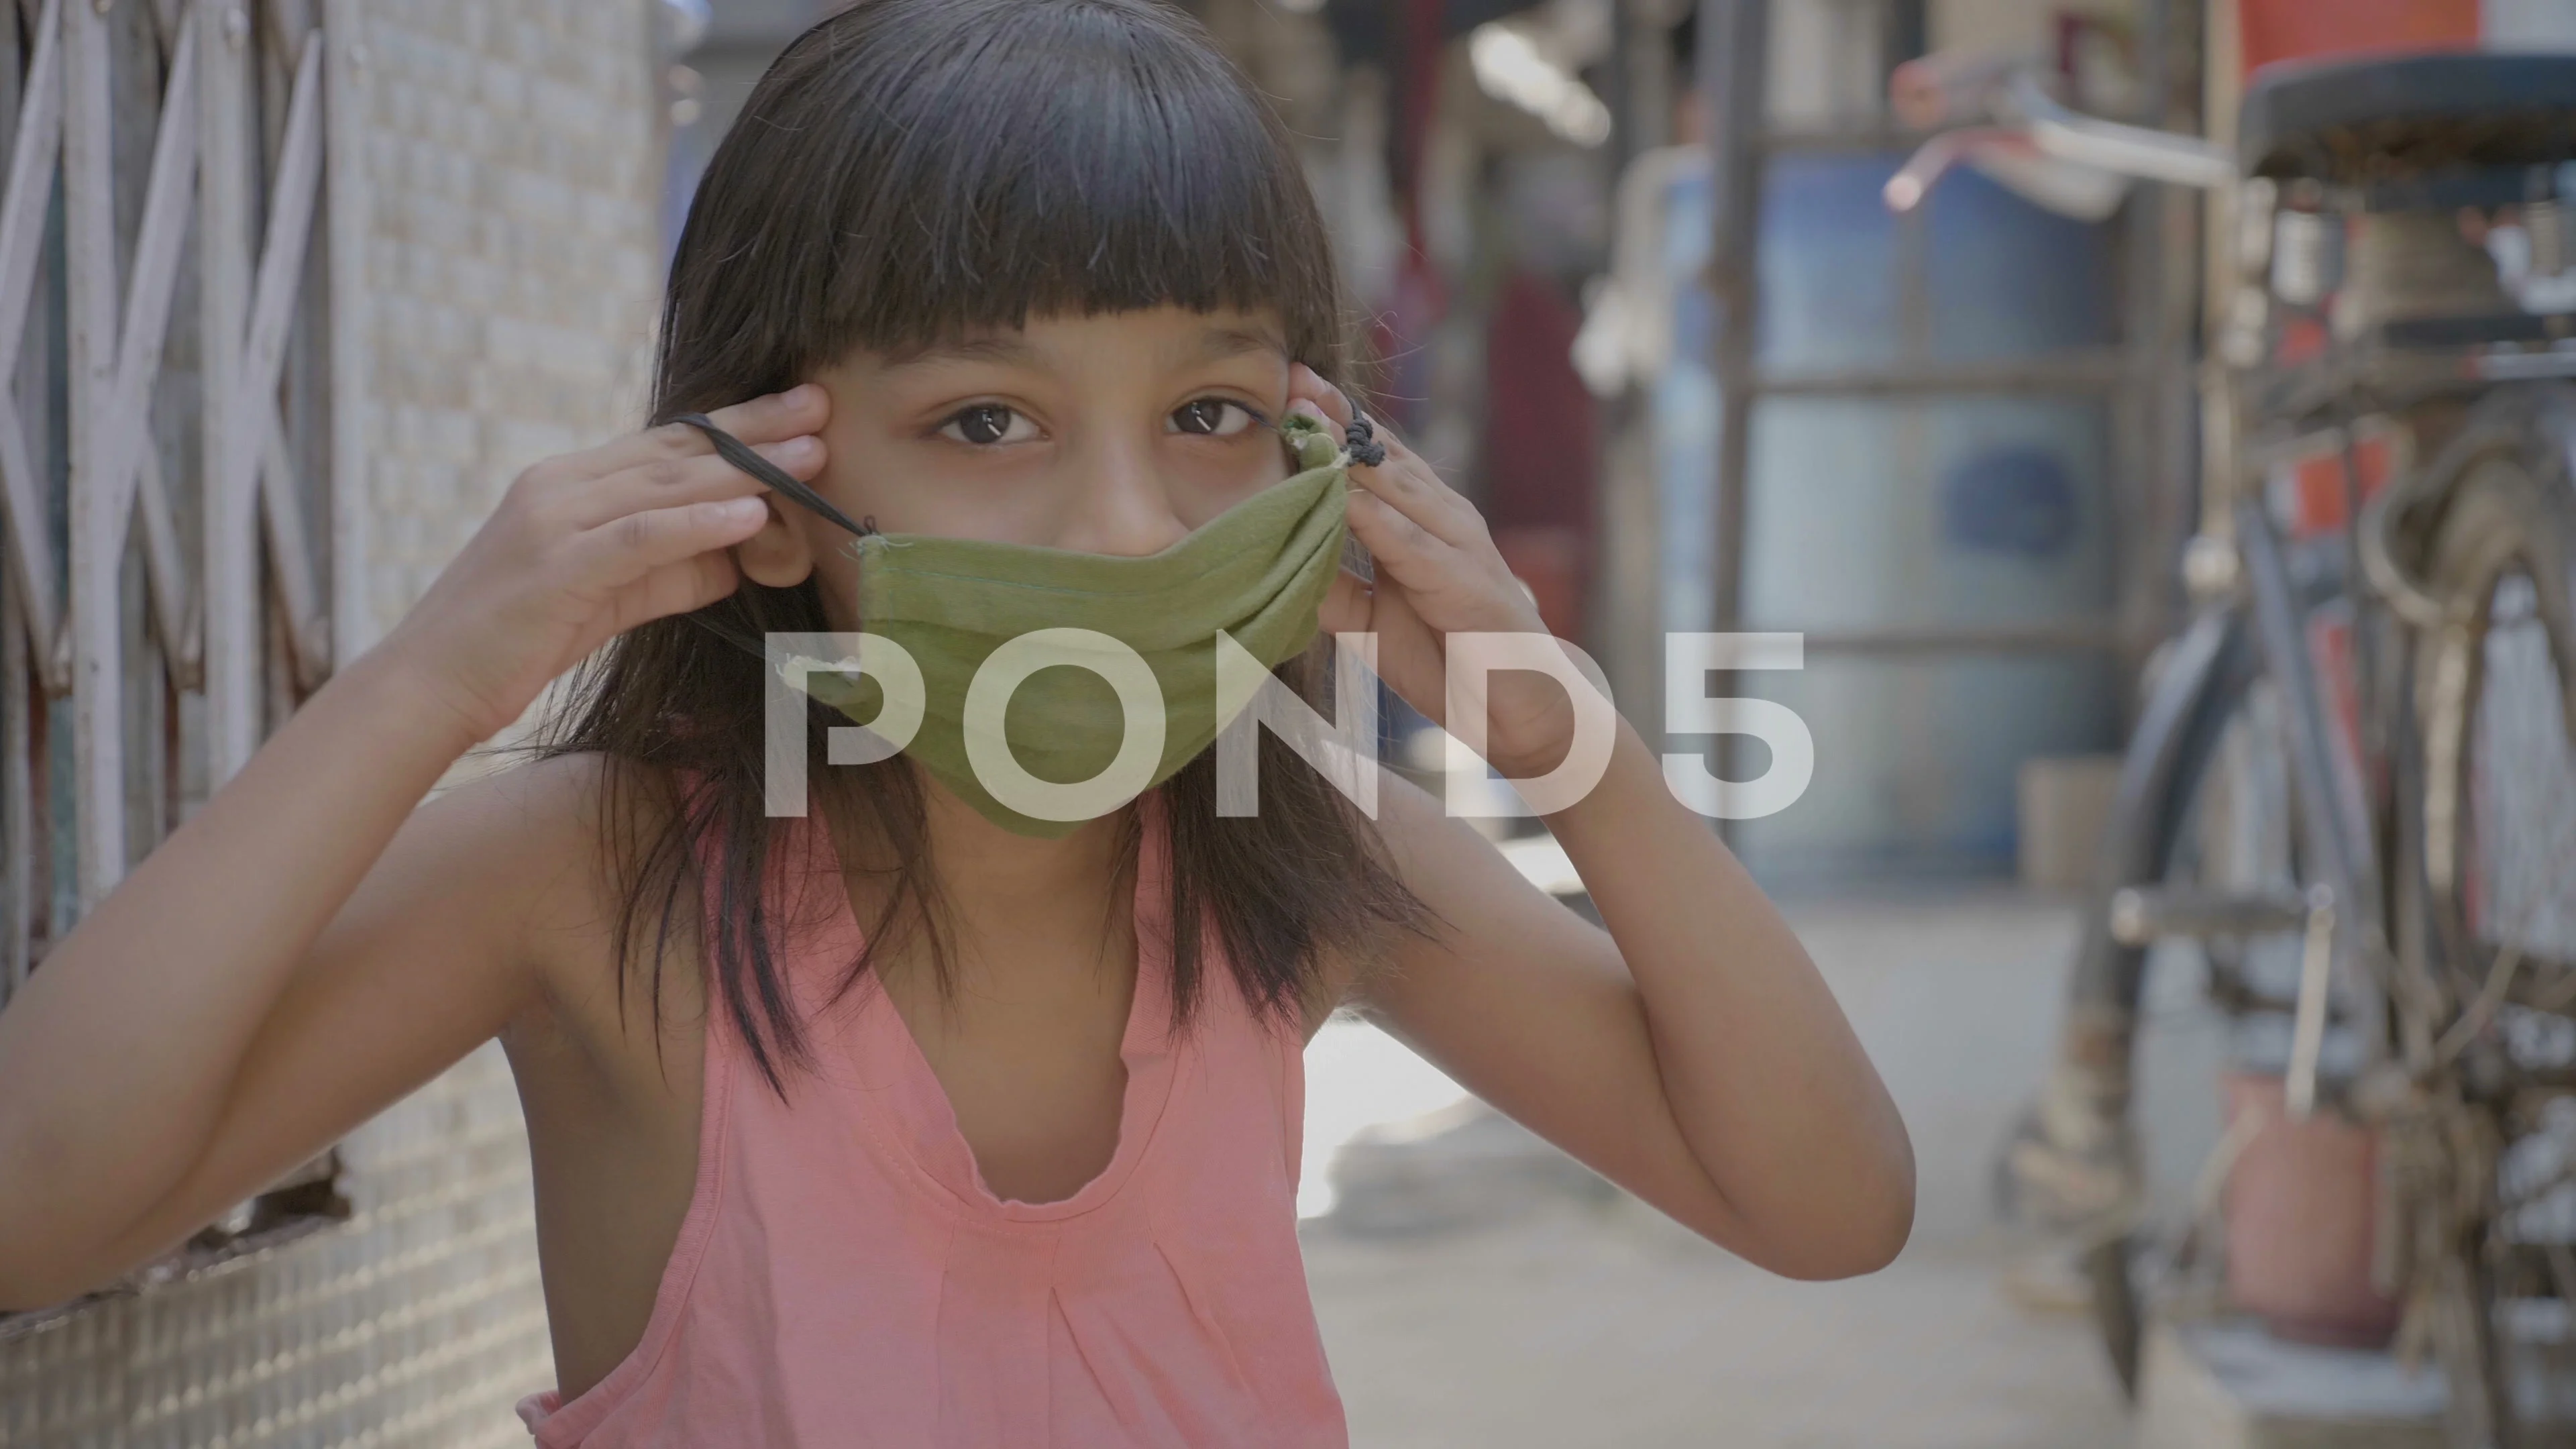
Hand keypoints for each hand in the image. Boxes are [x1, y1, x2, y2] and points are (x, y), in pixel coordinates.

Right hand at [378, 385, 831, 743]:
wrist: (430, 683)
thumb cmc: (520, 641)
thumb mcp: (612, 598)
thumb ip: (671, 572)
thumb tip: (739, 557)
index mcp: (573, 484)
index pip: (670, 444)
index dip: (738, 426)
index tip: (800, 412)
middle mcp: (563, 486)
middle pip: (677, 449)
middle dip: (754, 428)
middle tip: (821, 406)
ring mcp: (555, 521)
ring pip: (666, 484)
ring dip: (744, 468)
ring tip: (808, 455)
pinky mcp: (557, 566)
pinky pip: (640, 537)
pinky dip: (697, 525)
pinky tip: (750, 517)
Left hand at [1289, 367, 1581, 779]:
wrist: (1522, 709)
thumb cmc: (1452, 659)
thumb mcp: (1373, 619)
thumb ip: (1333, 585)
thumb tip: (1277, 559)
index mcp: (1426, 520)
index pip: (1375, 458)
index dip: (1334, 422)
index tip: (1291, 387)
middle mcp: (1445, 518)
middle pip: (1382, 457)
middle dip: (1336, 418)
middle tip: (1291, 379)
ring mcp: (1458, 545)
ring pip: (1396, 487)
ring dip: (1348, 452)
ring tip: (1306, 417)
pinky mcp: (1462, 581)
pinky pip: (1409, 544)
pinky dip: (1372, 518)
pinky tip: (1339, 496)